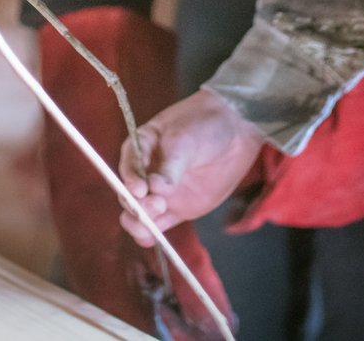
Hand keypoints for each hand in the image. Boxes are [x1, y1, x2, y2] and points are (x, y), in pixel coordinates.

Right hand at [117, 89, 265, 243]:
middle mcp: (146, 172)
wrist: (235, 132)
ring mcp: (160, 193)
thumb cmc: (205, 125)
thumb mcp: (185, 139)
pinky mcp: (176, 209)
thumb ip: (171, 165)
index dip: (129, 179)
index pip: (128, 165)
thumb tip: (156, 189)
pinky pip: (158, 226)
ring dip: (141, 222)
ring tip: (155, 222)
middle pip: (130, 194)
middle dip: (137, 204)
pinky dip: (151, 234)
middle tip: (157, 205)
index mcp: (141, 147)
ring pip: (139, 214)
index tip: (140, 190)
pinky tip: (152, 239)